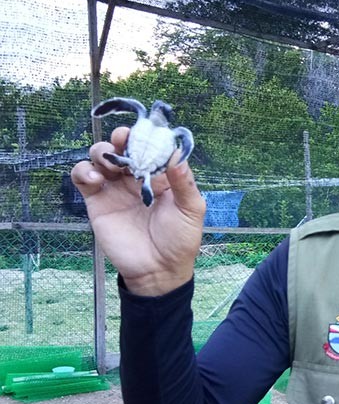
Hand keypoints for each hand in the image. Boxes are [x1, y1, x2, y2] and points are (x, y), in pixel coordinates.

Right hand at [71, 127, 205, 295]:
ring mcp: (115, 187)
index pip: (150, 147)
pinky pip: (83, 177)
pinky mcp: (97, 201)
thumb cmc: (180, 240)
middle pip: (122, 146)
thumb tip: (178, 153)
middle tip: (122, 140)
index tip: (143, 133)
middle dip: (120, 138)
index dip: (145, 137)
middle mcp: (136, 177)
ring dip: (101, 151)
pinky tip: (95, 179)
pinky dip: (84, 171)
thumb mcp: (191, 210)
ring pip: (100, 156)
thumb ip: (184, 182)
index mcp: (161, 176)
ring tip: (110, 163)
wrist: (158, 270)